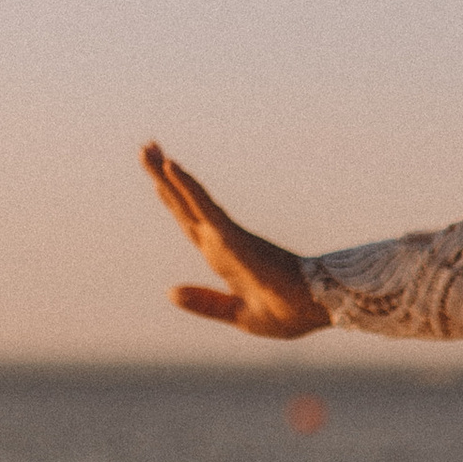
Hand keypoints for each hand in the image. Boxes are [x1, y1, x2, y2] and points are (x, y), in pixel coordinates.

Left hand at [141, 143, 333, 339]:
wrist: (315, 308)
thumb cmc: (287, 312)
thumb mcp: (238, 314)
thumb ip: (205, 302)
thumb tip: (169, 292)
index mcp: (223, 258)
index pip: (191, 223)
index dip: (173, 200)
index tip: (157, 179)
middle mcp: (222, 242)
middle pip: (184, 206)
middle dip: (162, 178)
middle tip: (146, 148)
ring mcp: (227, 236)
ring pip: (190, 200)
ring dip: (167, 175)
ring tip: (148, 148)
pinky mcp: (233, 237)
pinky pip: (205, 208)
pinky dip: (188, 188)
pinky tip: (171, 168)